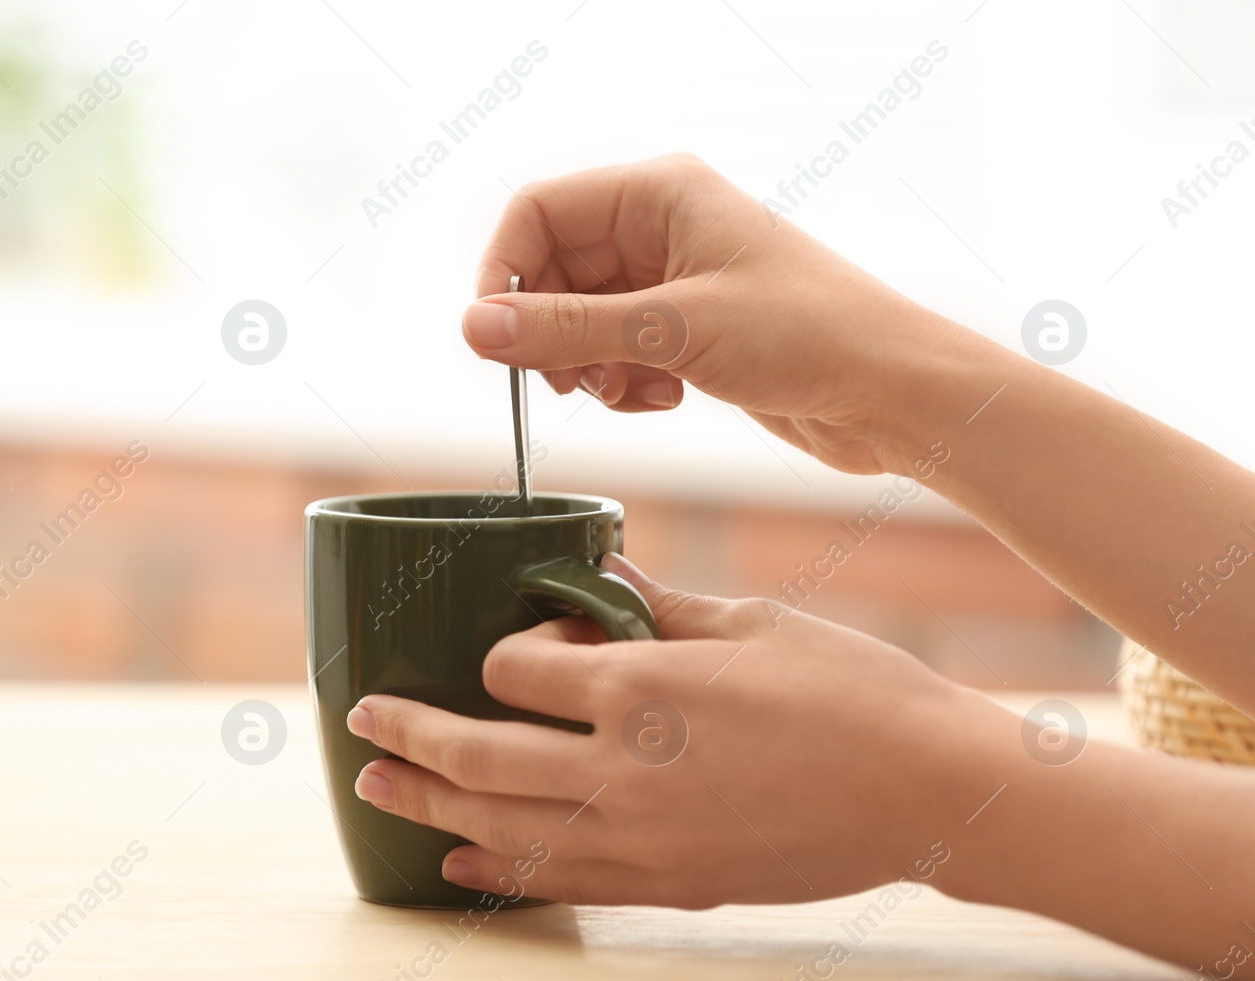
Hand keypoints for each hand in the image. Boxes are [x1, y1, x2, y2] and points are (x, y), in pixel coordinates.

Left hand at [346, 554, 994, 907]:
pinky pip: (560, 882)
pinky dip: (501, 875)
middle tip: (362, 724)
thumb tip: (597, 575)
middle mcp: (624, 767)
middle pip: (481, 756)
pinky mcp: (668, 883)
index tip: (515, 646)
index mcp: (642, 684)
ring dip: (430, 810)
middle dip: (411, 738)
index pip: (518, 668)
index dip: (504, 651)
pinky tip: (460, 867)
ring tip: (376, 794)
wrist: (931, 792)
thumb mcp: (750, 623)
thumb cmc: (851, 691)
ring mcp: (642, 837)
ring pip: (503, 829)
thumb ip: (657, 606)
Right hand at [461, 154, 961, 474]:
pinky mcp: (688, 333)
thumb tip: (475, 327)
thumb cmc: (807, 334)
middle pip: (552, 273)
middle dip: (552, 335)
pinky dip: (625, 386)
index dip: (503, 273)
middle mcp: (661, 227)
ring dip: (591, 368)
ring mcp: (674, 281)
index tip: (493, 340)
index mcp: (659, 193)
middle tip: (572, 384)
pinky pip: (617, 355)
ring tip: (635, 392)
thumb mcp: (673, 330)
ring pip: (582, 322)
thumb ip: (567, 329)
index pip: (537, 213)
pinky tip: (666, 400)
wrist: (892, 393)